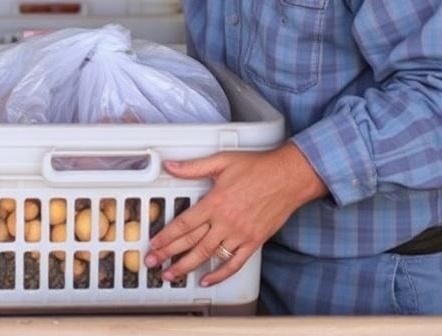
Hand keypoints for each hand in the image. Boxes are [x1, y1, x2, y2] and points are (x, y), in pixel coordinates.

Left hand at [144, 143, 325, 286]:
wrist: (289, 177)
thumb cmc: (257, 167)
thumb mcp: (222, 161)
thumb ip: (193, 167)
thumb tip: (170, 165)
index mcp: (215, 202)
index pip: (184, 224)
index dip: (165, 236)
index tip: (153, 245)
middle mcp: (226, 221)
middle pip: (192, 243)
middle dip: (169, 255)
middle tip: (153, 263)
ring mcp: (241, 234)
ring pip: (209, 256)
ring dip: (188, 267)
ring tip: (171, 275)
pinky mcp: (254, 242)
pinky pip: (234, 263)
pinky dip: (220, 275)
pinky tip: (207, 279)